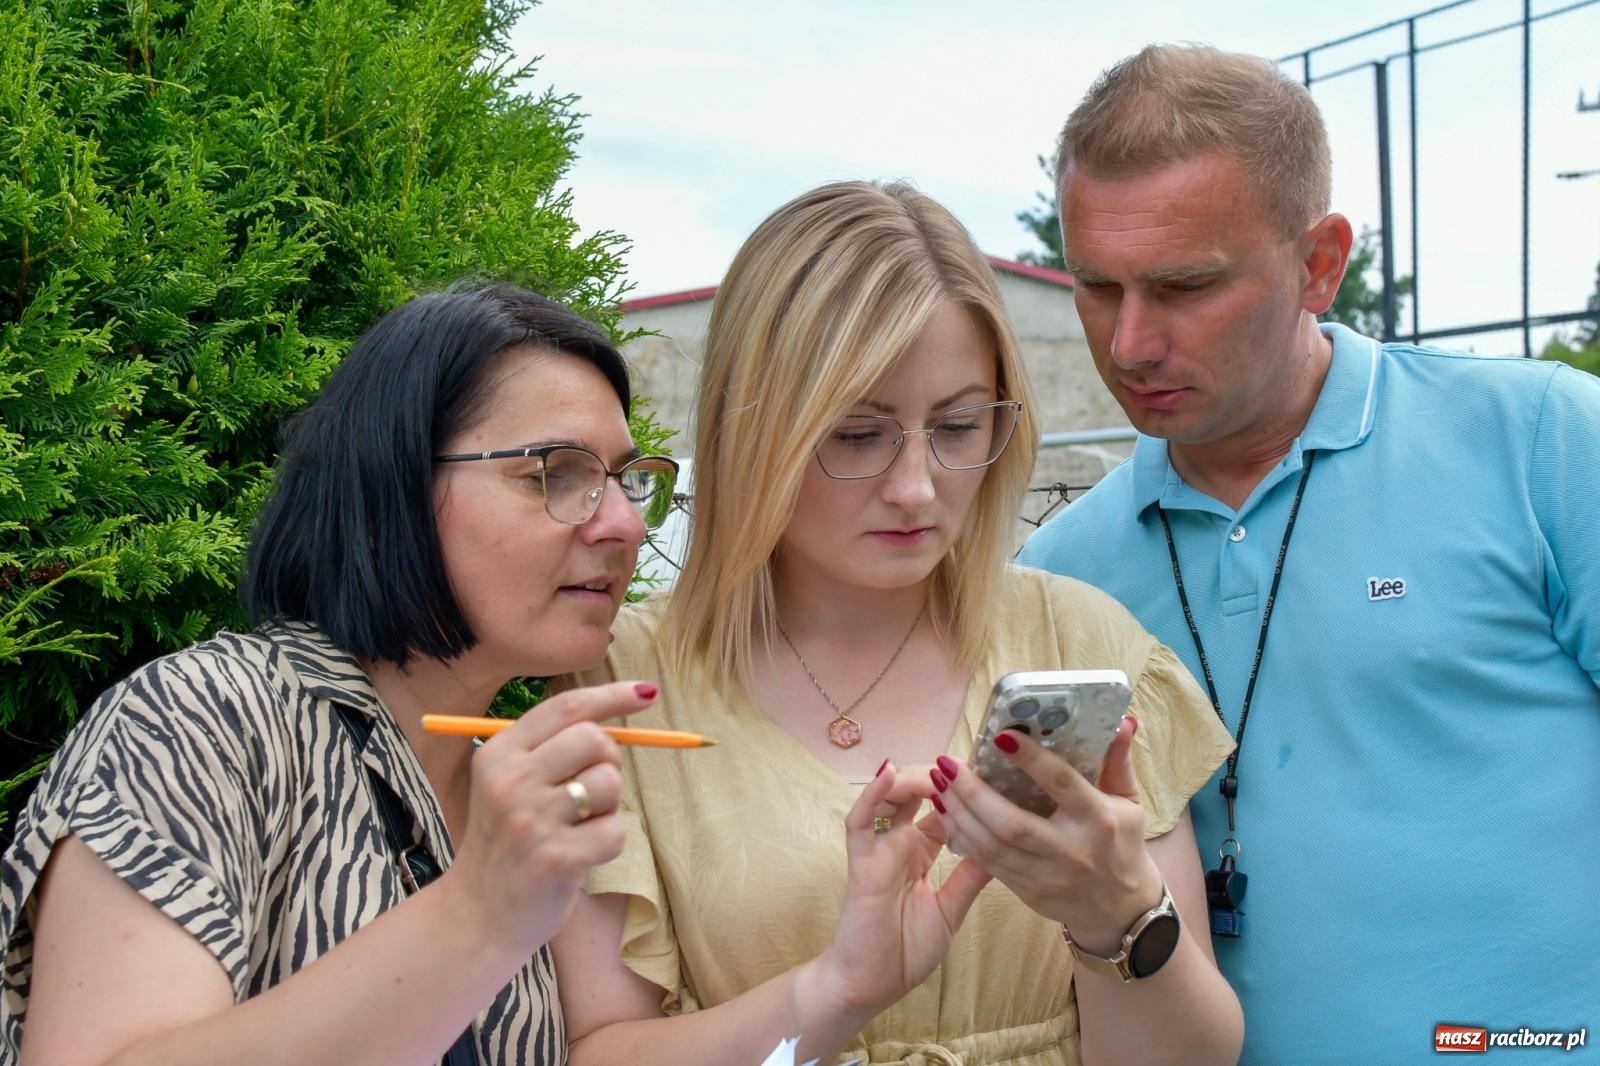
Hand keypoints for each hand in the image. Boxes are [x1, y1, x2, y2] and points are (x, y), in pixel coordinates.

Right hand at [441, 680, 654, 952]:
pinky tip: (581, 856)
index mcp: (499, 754)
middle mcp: (511, 781)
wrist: (476, 915)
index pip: (565, 708)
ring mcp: (532, 820)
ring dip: (609, 805)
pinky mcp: (557, 859)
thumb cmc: (506, 843)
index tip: (645, 691)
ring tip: (581, 827)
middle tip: (593, 789)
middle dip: (609, 760)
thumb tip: (620, 716)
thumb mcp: (507, 785)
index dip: (611, 696)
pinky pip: (615, 830)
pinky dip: (609, 842)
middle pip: (593, 739)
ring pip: (610, 783)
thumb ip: (551, 749)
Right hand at [811, 761, 991, 1016]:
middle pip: (917, 793)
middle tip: (967, 765)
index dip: (962, 790)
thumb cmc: (905, 951)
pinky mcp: (861, 862)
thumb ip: (970, 878)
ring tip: (937, 769)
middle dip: (940, 775)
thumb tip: (1003, 847)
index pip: (943, 809)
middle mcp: (900, 844)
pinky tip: (888, 773)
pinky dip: (871, 795)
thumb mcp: (950, 910)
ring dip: (910, 777)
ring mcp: (879, 850)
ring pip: (889, 797)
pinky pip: (861, 821)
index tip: (988, 773)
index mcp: (922, 853)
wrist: (871, 986)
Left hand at [929, 716, 1163, 954]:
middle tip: (946, 764)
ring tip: (938, 784)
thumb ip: (1118, 761)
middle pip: (1012, 822)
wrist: (1121, 909)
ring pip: (992, 845)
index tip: (1000, 736)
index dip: (1030, 759)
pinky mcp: (1028, 892)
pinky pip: (988, 863)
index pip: (1060, 783)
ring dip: (959, 813)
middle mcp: (1070, 849)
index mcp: (1097, 819)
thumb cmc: (1122, 844)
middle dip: (972, 792)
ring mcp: (1047, 875)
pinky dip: (963, 837)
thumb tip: (1122, 721)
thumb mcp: (1129, 802)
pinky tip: (947, 814)